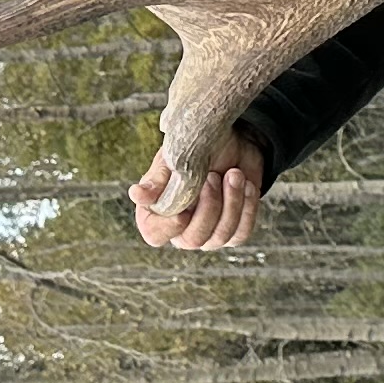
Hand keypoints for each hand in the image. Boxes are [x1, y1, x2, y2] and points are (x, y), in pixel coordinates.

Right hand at [130, 131, 267, 248]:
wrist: (228, 143)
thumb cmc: (193, 150)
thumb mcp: (172, 159)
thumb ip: (157, 179)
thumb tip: (136, 194)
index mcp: (156, 214)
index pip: (156, 235)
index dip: (170, 224)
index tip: (184, 200)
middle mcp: (180, 230)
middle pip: (193, 239)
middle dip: (208, 207)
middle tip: (212, 175)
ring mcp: (208, 235)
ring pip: (220, 237)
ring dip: (231, 202)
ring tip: (233, 173)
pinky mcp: (233, 231)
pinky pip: (241, 233)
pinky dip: (247, 208)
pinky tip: (246, 184)